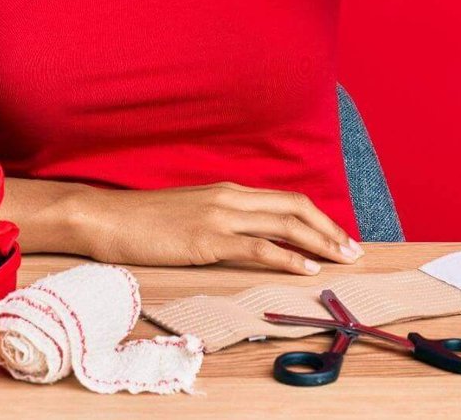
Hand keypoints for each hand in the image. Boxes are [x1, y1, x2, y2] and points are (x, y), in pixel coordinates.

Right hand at [68, 180, 364, 274]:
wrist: (106, 217)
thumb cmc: (143, 219)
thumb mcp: (190, 212)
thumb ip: (220, 217)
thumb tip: (247, 234)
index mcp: (227, 190)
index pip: (286, 200)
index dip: (318, 218)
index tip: (339, 236)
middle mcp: (230, 197)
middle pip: (295, 208)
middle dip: (329, 229)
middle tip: (354, 251)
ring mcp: (220, 217)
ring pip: (284, 224)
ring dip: (319, 242)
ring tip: (341, 260)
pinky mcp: (207, 239)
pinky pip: (258, 247)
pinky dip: (288, 257)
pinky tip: (305, 269)